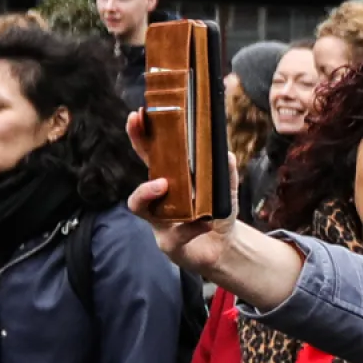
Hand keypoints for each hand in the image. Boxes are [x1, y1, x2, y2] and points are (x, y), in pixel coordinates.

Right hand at [127, 110, 238, 273]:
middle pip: (137, 168)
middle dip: (136, 150)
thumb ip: (226, 172)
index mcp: (170, 180)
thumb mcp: (226, 189)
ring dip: (148, 191)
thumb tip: (225, 153)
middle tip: (139, 131)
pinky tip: (204, 222)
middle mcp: (158, 198)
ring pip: (140, 205)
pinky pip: (174, 233)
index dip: (142, 135)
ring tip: (163, 184)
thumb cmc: (217, 213)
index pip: (151, 154)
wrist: (224, 247)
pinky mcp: (167, 242)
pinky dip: (191, 227)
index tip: (138, 115)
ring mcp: (158, 221)